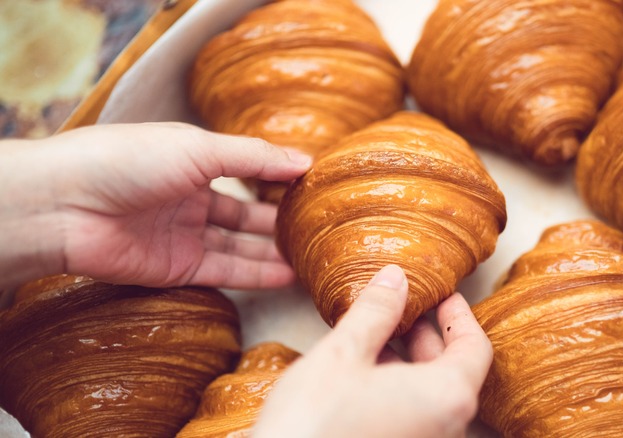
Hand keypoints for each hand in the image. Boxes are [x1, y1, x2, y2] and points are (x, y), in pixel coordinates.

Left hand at [0, 122, 310, 289]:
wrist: (67, 204)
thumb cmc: (129, 160)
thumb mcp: (200, 149)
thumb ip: (255, 159)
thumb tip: (305, 161)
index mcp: (193, 162)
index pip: (248, 171)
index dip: (279, 179)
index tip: (317, 186)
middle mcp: (190, 199)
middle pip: (246, 215)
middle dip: (280, 221)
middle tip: (319, 229)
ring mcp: (184, 236)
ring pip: (239, 246)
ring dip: (273, 252)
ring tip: (311, 257)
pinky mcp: (177, 268)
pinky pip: (224, 272)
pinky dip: (255, 274)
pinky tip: (286, 274)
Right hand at [254, 265, 492, 437]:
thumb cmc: (313, 427)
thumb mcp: (343, 354)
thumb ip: (375, 312)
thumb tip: (395, 279)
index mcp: (447, 397)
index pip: (475, 347)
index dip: (458, 315)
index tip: (443, 294)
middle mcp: (447, 429)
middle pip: (455, 371)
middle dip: (428, 335)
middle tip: (406, 306)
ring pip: (432, 395)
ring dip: (411, 362)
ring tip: (378, 335)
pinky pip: (415, 416)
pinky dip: (400, 389)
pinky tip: (365, 374)